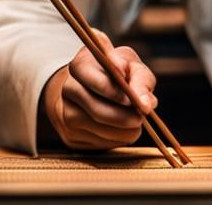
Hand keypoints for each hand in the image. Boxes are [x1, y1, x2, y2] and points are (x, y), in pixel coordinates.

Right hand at [41, 30, 157, 148]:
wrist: (91, 87)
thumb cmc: (117, 73)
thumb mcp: (132, 66)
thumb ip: (141, 80)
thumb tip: (146, 103)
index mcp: (80, 66)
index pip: (98, 83)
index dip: (118, 94)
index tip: (135, 100)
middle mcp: (68, 90)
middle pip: (97, 111)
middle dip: (124, 116)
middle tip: (142, 117)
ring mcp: (65, 114)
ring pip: (99, 130)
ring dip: (124, 130)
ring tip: (136, 122)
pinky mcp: (70, 136)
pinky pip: (98, 144)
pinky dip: (116, 139)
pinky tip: (123, 129)